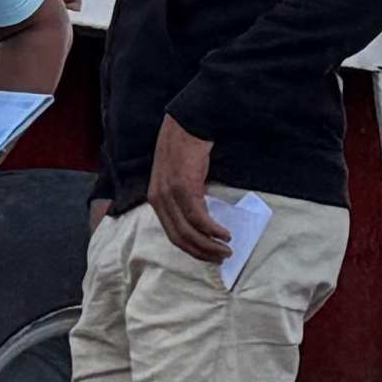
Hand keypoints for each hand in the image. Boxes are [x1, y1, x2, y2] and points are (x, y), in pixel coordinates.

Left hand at [147, 115, 229, 263]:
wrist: (188, 123)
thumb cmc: (186, 147)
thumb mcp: (179, 176)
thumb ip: (185, 196)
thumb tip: (201, 217)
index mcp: (156, 199)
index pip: (172, 234)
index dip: (191, 249)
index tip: (208, 256)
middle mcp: (159, 199)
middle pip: (179, 238)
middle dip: (201, 252)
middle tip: (221, 258)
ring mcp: (170, 194)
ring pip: (189, 232)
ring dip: (209, 245)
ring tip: (226, 250)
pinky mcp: (184, 187)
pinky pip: (199, 217)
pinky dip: (213, 230)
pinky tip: (225, 234)